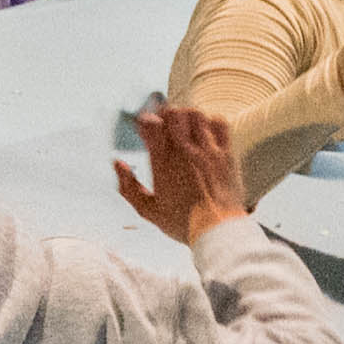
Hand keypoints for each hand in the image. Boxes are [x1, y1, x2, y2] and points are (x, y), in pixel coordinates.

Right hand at [113, 100, 247, 242]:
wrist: (218, 231)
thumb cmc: (182, 223)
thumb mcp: (147, 210)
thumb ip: (127, 186)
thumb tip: (117, 164)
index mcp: (163, 163)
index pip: (150, 124)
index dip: (144, 120)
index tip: (144, 128)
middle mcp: (185, 151)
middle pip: (173, 112)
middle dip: (164, 113)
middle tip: (164, 124)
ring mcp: (208, 150)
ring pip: (196, 113)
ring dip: (187, 115)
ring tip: (184, 125)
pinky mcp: (226, 153)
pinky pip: (219, 123)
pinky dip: (210, 121)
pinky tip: (205, 132)